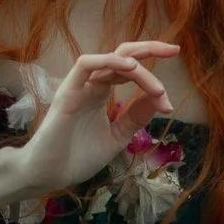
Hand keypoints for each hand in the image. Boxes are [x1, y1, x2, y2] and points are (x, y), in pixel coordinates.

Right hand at [8, 41, 180, 195]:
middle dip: (149, 49)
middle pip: (122, 56)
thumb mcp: (117, 137)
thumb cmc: (77, 157)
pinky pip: (85, 65)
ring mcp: (79, 86)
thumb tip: (158, 99)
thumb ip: (135, 117)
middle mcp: (91, 84)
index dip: (152, 69)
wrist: (49, 175)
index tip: (172, 85)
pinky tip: (130, 68)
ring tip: (157, 88)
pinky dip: (108, 62)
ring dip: (137, 68)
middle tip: (174, 50)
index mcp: (101, 92)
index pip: (128, 69)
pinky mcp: (68, 93)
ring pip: (110, 61)